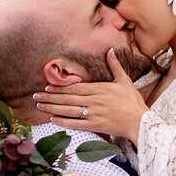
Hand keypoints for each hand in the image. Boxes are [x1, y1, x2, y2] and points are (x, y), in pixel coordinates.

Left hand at [33, 48, 148, 144]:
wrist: (139, 121)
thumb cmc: (132, 101)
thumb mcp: (124, 81)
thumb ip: (115, 65)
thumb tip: (110, 50)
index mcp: (100, 89)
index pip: (75, 88)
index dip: (59, 88)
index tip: (47, 87)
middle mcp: (94, 101)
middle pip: (68, 99)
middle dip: (50, 97)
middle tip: (35, 96)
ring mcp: (94, 114)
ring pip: (68, 110)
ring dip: (52, 108)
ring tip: (39, 106)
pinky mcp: (95, 126)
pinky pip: (76, 124)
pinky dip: (63, 121)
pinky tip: (52, 119)